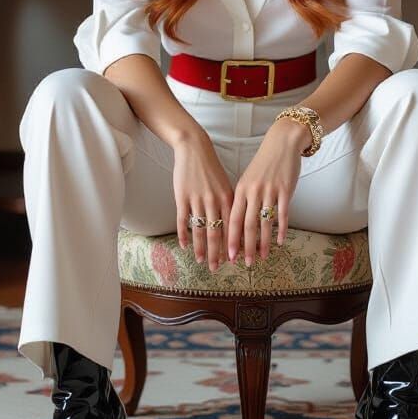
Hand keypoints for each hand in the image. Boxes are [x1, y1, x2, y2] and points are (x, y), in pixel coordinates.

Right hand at [171, 131, 234, 271]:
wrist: (194, 149)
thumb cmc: (211, 169)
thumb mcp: (225, 185)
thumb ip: (229, 205)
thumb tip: (234, 227)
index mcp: (228, 198)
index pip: (233, 228)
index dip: (233, 246)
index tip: (234, 261)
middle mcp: (215, 201)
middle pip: (217, 233)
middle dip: (217, 254)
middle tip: (217, 269)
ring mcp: (198, 199)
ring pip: (201, 230)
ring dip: (201, 248)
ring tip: (201, 261)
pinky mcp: (182, 197)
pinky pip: (184, 220)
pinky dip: (184, 235)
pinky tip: (185, 246)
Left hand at [227, 118, 307, 266]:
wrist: (282, 143)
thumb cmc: (264, 163)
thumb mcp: (248, 179)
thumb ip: (243, 199)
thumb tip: (237, 224)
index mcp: (240, 190)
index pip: (232, 219)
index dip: (231, 239)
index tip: (228, 256)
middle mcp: (253, 191)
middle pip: (247, 225)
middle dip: (246, 247)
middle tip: (245, 264)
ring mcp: (269, 191)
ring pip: (264, 223)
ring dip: (263, 243)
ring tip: (261, 257)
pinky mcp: (285, 190)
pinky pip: (282, 214)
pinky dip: (280, 229)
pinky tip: (279, 241)